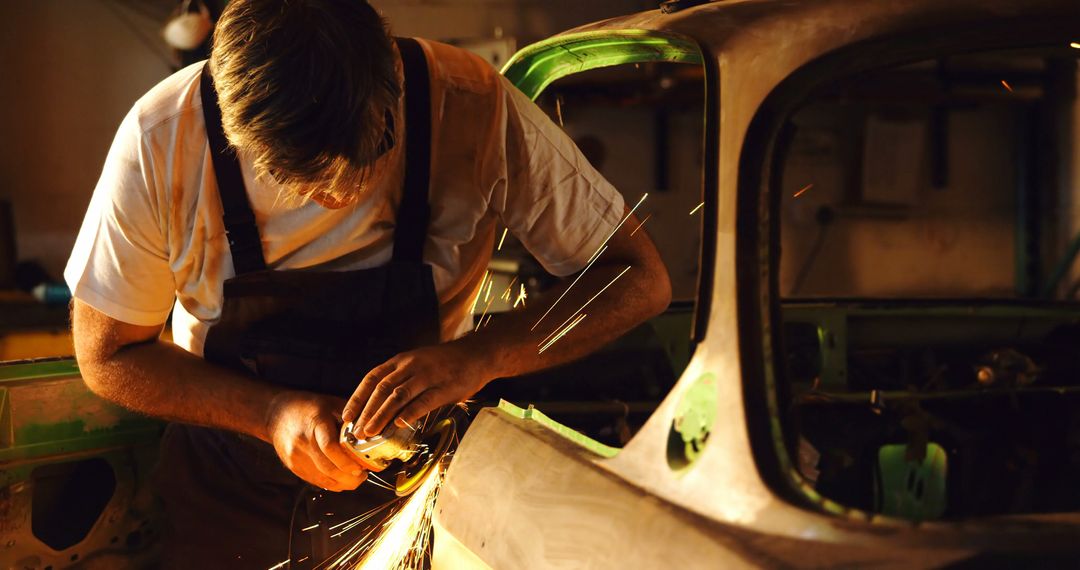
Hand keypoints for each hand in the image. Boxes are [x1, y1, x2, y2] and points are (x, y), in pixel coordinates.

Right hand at [266, 391, 368, 490]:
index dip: (348, 461)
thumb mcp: (331, 403)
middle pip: (328, 468)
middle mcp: (303, 442)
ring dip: (343, 483)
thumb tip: (374, 432)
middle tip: (364, 475)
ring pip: (323, 479)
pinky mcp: (293, 467)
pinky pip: (316, 481)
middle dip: (350, 477)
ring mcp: (295, 457)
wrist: (275, 414)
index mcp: (315, 423)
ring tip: (357, 478)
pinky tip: (343, 479)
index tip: (362, 466)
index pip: (330, 447)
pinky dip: (332, 483)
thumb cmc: (308, 406)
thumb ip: (351, 418)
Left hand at [342, 343, 488, 437]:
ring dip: (382, 415)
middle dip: (366, 412)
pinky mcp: (444, 387)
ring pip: (398, 396)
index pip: (372, 379)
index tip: (347, 416)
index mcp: (401, 361)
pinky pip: (423, 402)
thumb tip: (380, 406)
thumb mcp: (417, 364)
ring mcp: (427, 375)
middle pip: (382, 389)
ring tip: (371, 432)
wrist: (477, 354)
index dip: (358, 398)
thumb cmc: (445, 363)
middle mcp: (411, 366)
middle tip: (357, 431)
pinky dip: (409, 414)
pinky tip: (399, 425)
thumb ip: (400, 381)